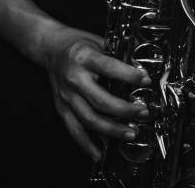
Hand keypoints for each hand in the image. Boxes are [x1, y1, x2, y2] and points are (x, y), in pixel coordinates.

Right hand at [40, 24, 150, 160]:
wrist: (49, 47)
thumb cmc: (77, 44)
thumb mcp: (99, 41)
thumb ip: (118, 55)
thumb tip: (141, 66)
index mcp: (84, 57)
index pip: (110, 68)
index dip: (129, 75)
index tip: (145, 80)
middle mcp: (74, 78)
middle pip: (101, 100)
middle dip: (125, 110)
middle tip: (142, 113)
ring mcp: (66, 95)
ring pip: (89, 118)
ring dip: (112, 129)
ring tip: (130, 133)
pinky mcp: (61, 107)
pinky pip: (74, 129)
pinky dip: (87, 143)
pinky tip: (99, 152)